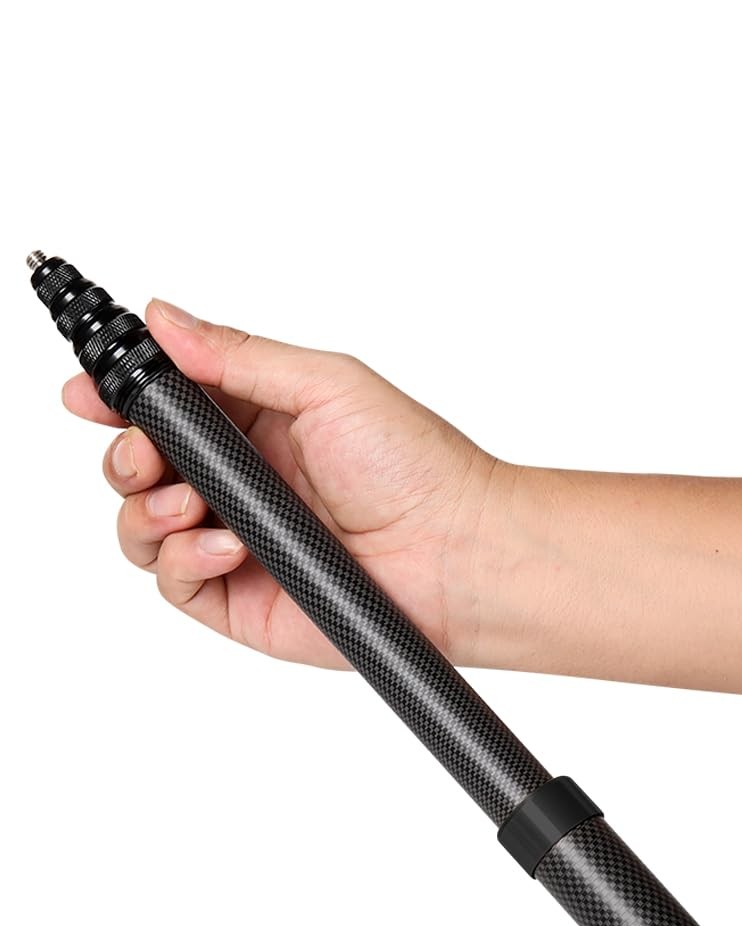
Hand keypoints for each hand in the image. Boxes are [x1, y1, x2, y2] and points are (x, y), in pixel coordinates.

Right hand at [64, 299, 507, 667]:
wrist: (460, 554)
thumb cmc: (418, 468)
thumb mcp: (327, 385)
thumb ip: (237, 356)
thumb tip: (163, 318)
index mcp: (259, 424)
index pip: (165, 408)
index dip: (118, 399)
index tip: (90, 393)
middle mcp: (244, 483)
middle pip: (138, 466)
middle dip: (123, 455)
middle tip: (144, 451)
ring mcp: (238, 543)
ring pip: (142, 526)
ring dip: (144, 508)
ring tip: (187, 503)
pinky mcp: (242, 600)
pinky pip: (175, 582)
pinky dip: (183, 560)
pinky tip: (229, 545)